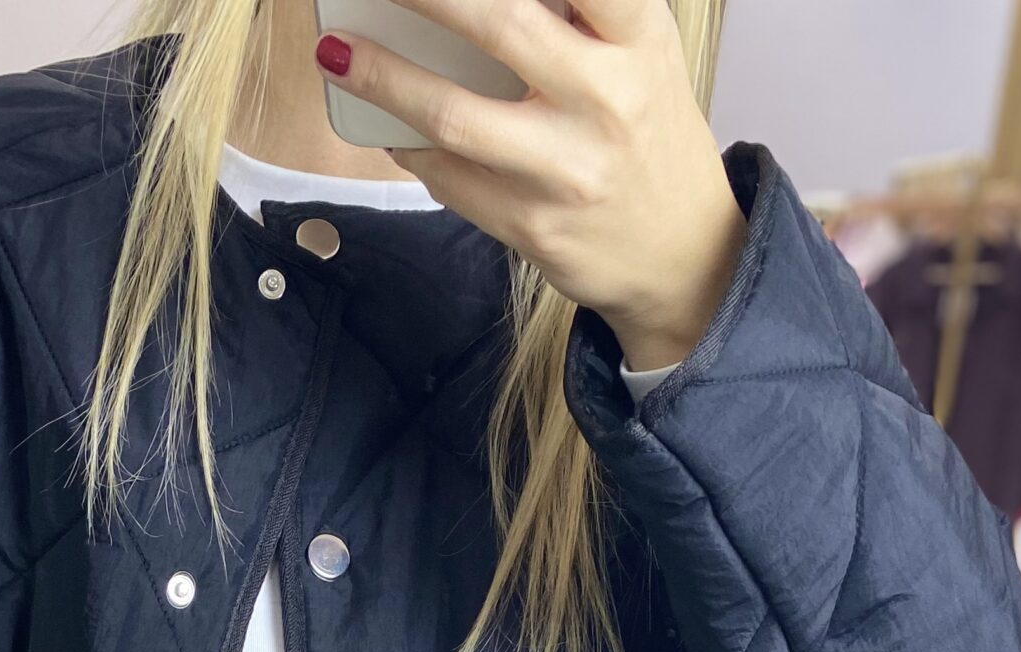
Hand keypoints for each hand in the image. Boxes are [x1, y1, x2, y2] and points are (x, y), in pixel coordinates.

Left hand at [315, 0, 745, 373]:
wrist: (683, 258)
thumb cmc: (646, 135)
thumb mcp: (640, 55)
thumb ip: (580, 14)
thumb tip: (468, 4)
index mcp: (639, 40)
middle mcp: (608, 101)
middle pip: (499, 25)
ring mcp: (568, 171)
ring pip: (454, 115)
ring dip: (383, 78)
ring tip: (337, 52)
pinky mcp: (534, 228)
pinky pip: (450, 180)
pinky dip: (409, 146)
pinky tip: (386, 125)